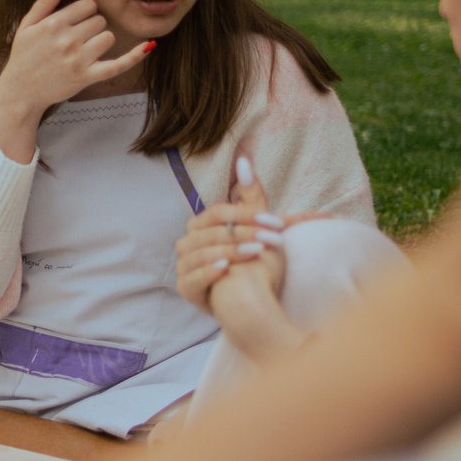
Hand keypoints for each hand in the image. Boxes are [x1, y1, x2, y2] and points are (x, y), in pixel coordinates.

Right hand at [0, 0, 153, 162]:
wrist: (19, 93)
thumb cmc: (23, 57)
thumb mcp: (27, 25)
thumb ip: (45, 0)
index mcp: (53, 24)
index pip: (88, 5)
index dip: (83, 13)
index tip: (73, 23)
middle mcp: (67, 40)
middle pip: (99, 20)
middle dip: (91, 27)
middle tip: (74, 40)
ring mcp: (79, 60)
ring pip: (108, 37)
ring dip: (101, 42)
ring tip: (83, 51)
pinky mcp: (87, 77)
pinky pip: (118, 64)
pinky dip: (135, 56)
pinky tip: (149, 45)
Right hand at [174, 157, 286, 314]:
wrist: (253, 300)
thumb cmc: (255, 261)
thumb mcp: (257, 225)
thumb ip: (250, 193)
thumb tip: (244, 160)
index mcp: (201, 225)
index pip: (217, 213)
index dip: (245, 216)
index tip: (275, 223)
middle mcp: (188, 243)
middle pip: (211, 233)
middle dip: (243, 235)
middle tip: (271, 241)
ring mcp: (185, 266)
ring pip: (201, 254)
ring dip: (230, 252)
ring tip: (255, 254)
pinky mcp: (186, 289)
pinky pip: (192, 279)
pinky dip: (208, 272)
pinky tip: (227, 269)